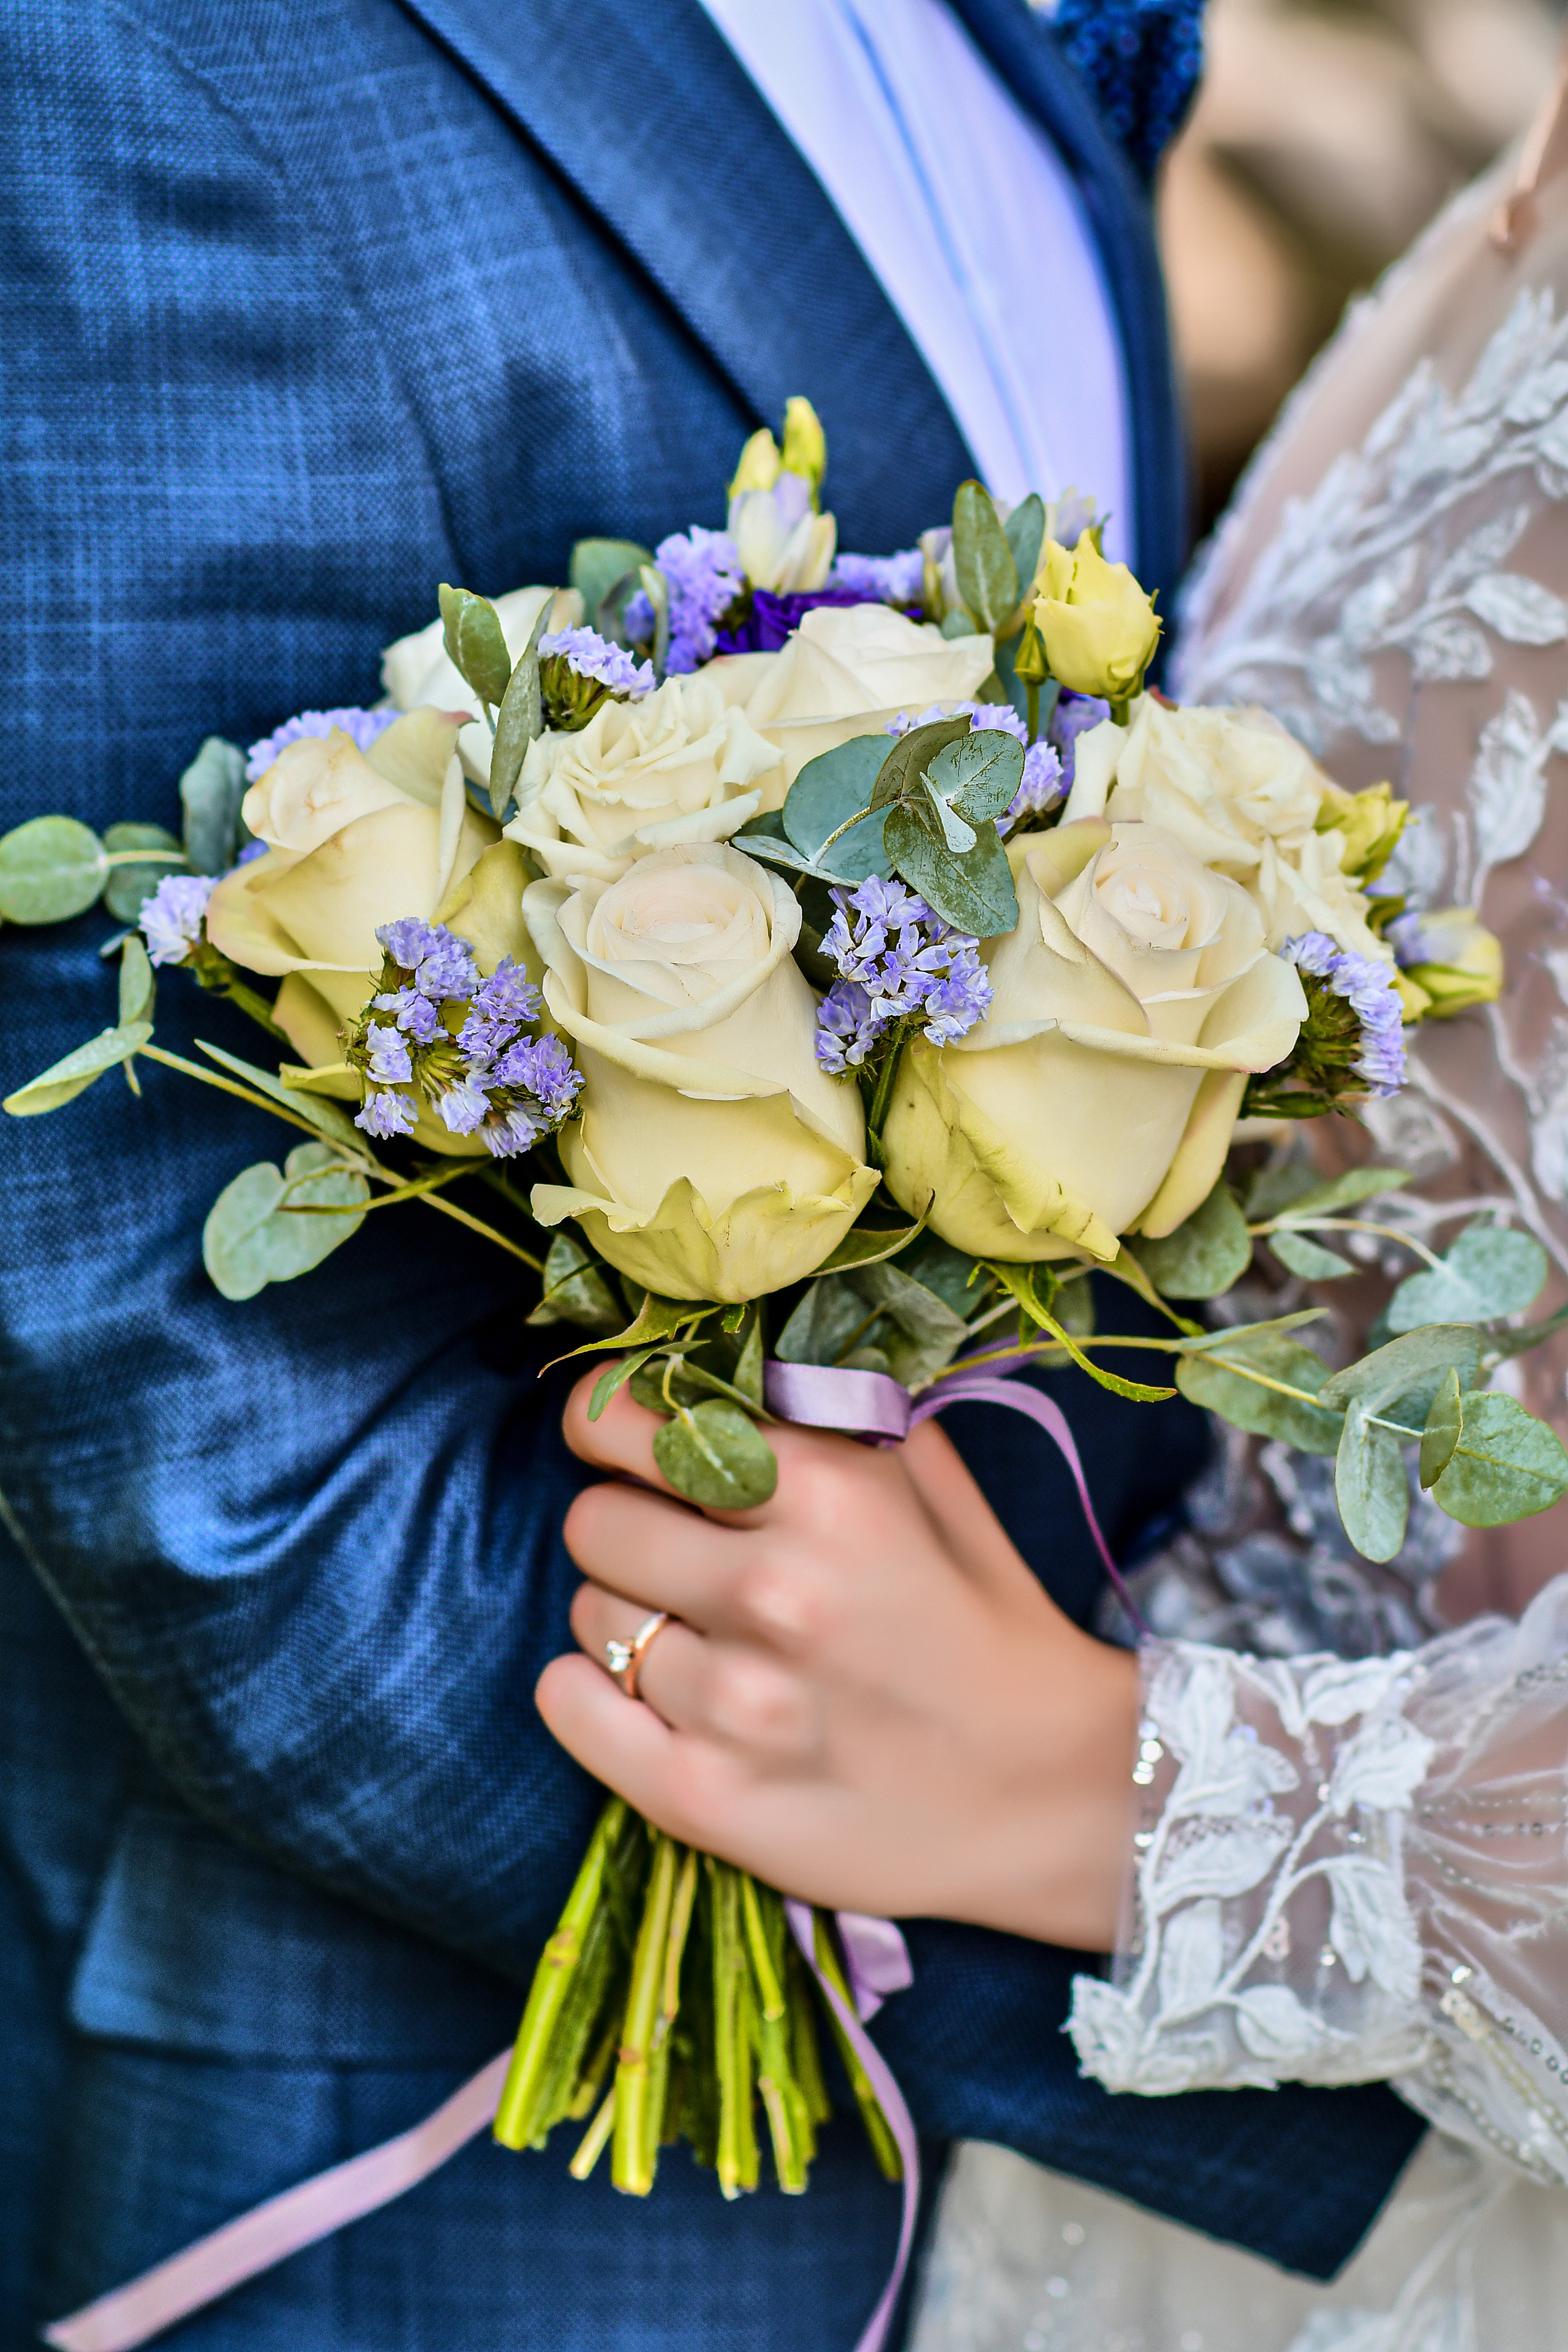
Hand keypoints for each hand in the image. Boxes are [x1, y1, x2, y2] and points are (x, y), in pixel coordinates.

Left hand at [535, 1372, 1138, 1949]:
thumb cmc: (988, 1627)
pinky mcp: (704, 1799)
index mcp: (829, 1495)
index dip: (610, 1427)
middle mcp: (775, 1592)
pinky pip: (567, 1707)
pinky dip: (586, 1694)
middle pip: (592, 1522)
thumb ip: (832, 1411)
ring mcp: (736, 1706)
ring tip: (702, 1638)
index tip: (627, 1445)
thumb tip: (730, 1353)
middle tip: (679, 1554)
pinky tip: (643, 1694)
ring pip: (587, 1616)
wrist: (1058, 1795)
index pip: (628, 1422)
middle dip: (626, 1527)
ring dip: (628, 1618)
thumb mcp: (932, 1489)